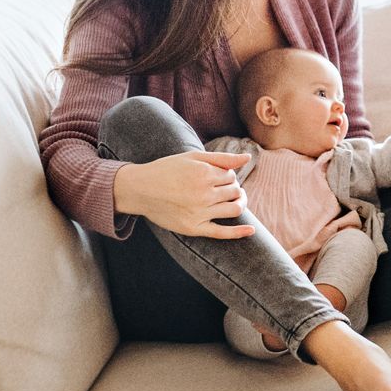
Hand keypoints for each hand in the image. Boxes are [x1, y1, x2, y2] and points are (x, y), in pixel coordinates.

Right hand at [112, 149, 254, 237]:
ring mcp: (199, 213)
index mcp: (204, 174)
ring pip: (234, 209)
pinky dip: (238, 232)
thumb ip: (222, 158)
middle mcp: (203, 194)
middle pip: (234, 191)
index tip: (214, 175)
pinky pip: (221, 233)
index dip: (226, 174)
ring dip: (239, 203)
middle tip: (219, 187)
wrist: (140, 190)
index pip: (231, 175)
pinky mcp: (194, 228)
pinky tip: (250, 231)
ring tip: (234, 199)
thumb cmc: (167, 170)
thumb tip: (248, 158)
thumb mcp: (193, 158)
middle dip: (232, 187)